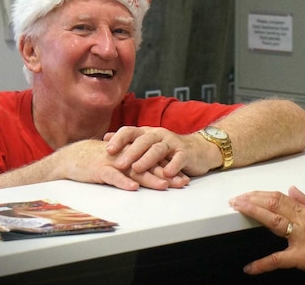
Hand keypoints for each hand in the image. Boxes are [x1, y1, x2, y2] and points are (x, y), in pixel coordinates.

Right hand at [50, 139, 181, 190]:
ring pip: (135, 170)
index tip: (184, 178)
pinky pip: (113, 176)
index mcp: (132, 153)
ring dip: (150, 179)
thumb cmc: (98, 160)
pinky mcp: (99, 168)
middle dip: (167, 175)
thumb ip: (135, 166)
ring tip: (164, 186)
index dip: (170, 169)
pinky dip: (123, 181)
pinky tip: (133, 188)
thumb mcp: (120, 161)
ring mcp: (113, 161)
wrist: (73, 156)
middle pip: (150, 165)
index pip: (155, 161)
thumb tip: (153, 177)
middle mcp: (126, 155)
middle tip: (182, 183)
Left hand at [103, 126, 218, 185]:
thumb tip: (105, 138)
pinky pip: (179, 158)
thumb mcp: (148, 143)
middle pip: (143, 141)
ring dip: (147, 159)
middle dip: (130, 152)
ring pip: (158, 149)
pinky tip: (166, 174)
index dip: (119, 139)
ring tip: (137, 169)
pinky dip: (172, 165)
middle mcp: (159, 135)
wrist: (199, 149)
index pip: (130, 131)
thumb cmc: (169, 150)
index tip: (107, 150)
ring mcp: (173, 143)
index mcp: (148, 132)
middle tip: (119, 164)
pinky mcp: (186, 153)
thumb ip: (128, 141)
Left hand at [229, 186, 304, 282]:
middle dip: (252, 200)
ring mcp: (303, 238)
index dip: (261, 195)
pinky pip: (280, 260)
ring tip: (239, 210)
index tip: (246, 194)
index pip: (280, 198)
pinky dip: (263, 264)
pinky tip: (250, 267)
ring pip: (275, 222)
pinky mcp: (304, 257)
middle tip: (235, 200)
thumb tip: (293, 190)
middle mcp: (303, 221)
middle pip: (274, 204)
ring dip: (255, 213)